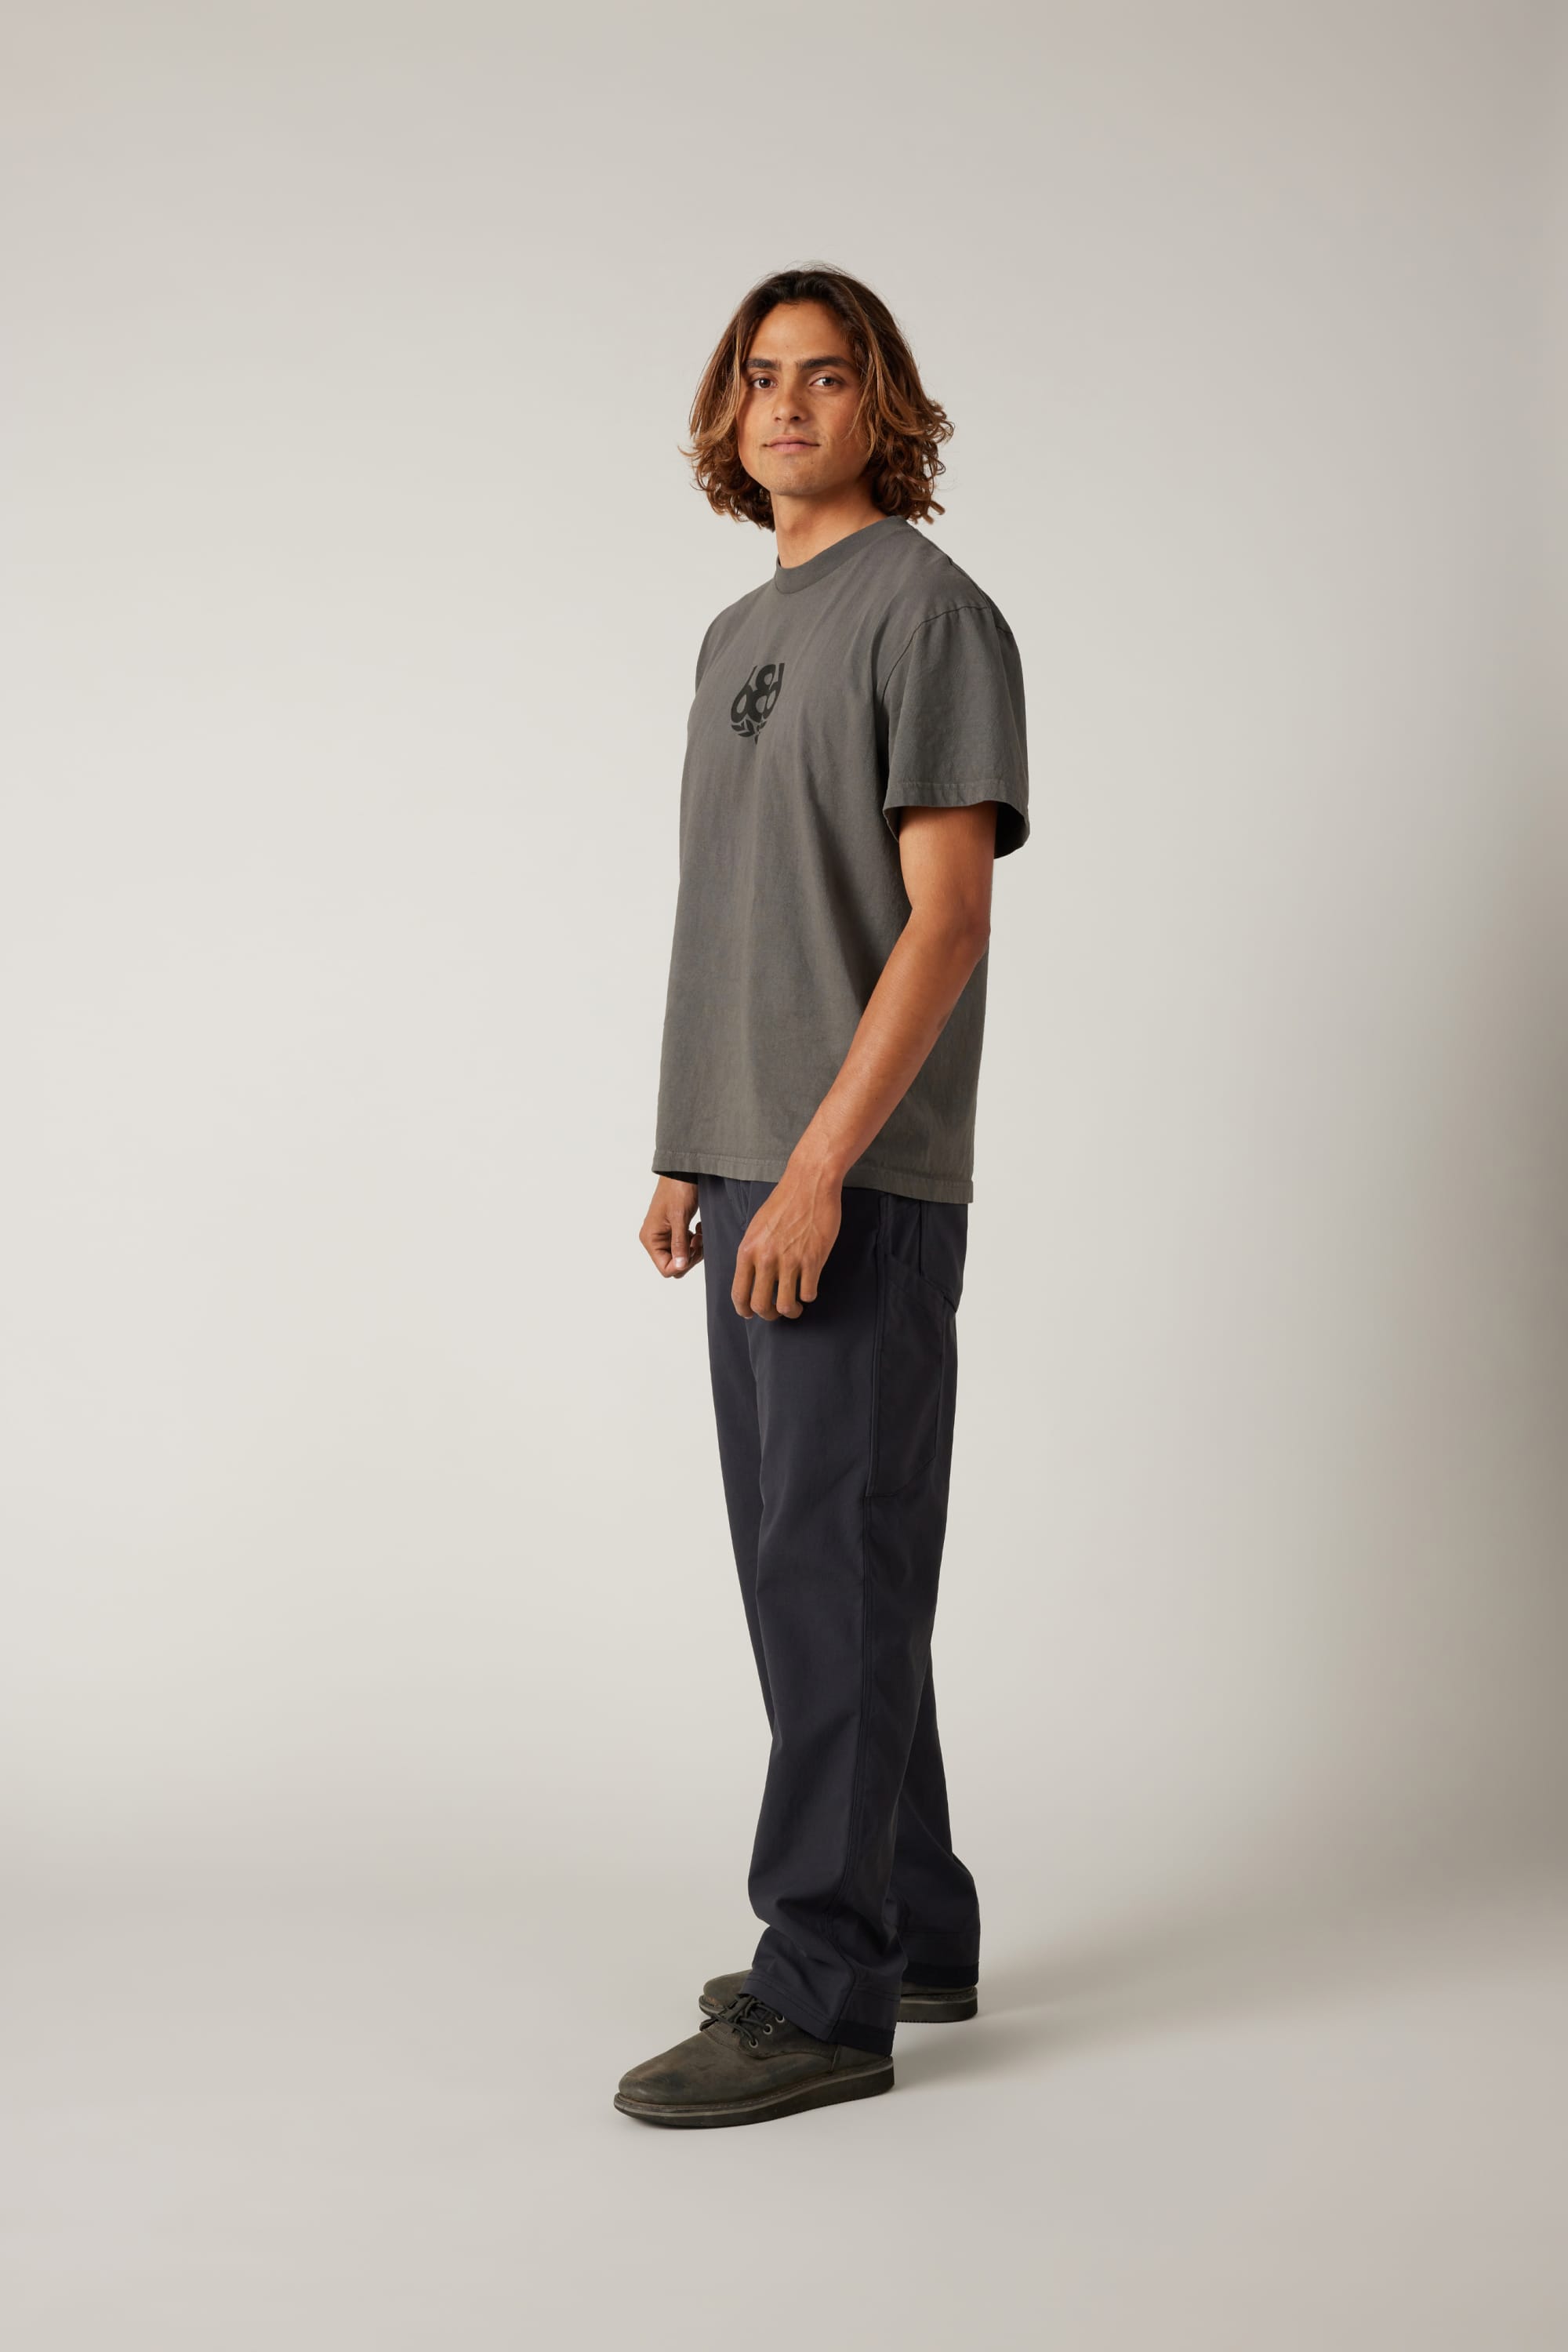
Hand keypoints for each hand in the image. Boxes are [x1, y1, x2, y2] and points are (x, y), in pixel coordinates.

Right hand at [641, 1178, 701, 1278]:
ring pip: (682, 1256)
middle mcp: (655, 1239)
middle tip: (700, 1240)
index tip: (694, 1250)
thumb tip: (679, 1266)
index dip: (682, 1264)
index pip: (665, 1268)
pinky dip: (695, 1241)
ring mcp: (664, 1235)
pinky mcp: (674, 1230)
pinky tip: (698, 1229)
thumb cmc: (677, 1189)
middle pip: (674, 1264)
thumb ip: (679, 1244)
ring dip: (694, 1249)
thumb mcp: (679, 1217)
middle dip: (690, 1257)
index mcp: (651, 1238)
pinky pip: (685, 1246)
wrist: (683, 1171)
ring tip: (700, 1233)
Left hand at [733, 1160, 841, 1319]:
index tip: (750, 1313)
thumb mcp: (756, 1227)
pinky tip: (809, 1288)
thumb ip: (752, 1253)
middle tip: (776, 1312)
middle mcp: (766, 1259)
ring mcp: (790, 1260)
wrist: (809, 1183)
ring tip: (796, 1307)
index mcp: (748, 1250)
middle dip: (769, 1315)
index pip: (739, 1293)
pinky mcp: (813, 1260)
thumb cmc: (783, 1202)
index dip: (744, 1310)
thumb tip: (752, 1278)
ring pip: (786, 1305)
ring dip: (791, 1311)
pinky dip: (809, 1296)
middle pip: (761, 1306)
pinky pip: (809, 1293)